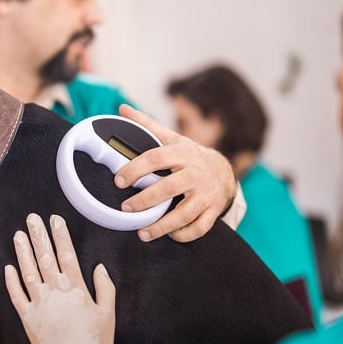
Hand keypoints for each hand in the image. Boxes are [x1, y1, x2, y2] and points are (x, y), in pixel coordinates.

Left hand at [5, 214, 114, 343]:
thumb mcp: (108, 314)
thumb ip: (105, 288)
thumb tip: (100, 268)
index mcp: (76, 288)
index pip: (67, 254)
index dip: (60, 235)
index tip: (54, 220)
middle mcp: (56, 291)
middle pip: (45, 257)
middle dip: (39, 235)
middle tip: (32, 218)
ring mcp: (39, 303)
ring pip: (29, 271)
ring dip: (23, 251)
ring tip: (18, 235)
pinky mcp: (28, 317)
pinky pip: (17, 295)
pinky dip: (12, 280)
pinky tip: (9, 267)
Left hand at [115, 105, 235, 242]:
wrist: (224, 171)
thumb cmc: (189, 156)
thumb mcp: (171, 138)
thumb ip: (146, 125)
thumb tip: (122, 108)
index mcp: (183, 153)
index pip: (157, 158)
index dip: (136, 168)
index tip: (119, 180)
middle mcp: (196, 173)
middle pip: (170, 188)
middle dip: (146, 200)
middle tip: (126, 208)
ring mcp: (207, 193)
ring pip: (185, 213)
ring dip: (162, 226)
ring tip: (142, 233)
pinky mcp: (214, 210)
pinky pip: (200, 227)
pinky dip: (184, 234)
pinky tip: (170, 235)